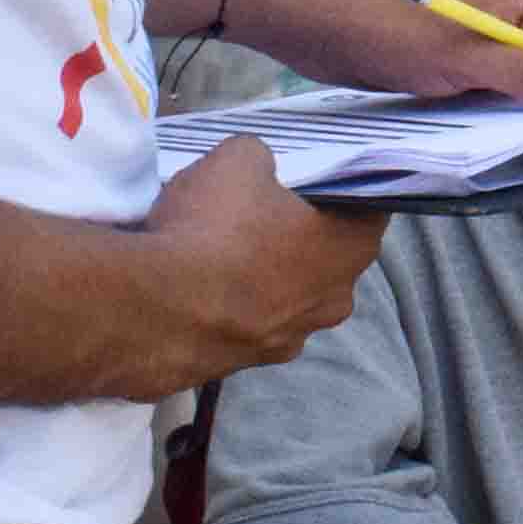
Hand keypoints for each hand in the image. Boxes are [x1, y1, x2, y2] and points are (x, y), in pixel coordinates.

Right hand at [138, 135, 384, 381]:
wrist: (152, 311)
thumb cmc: (215, 230)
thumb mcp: (239, 160)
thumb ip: (261, 159)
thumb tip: (257, 169)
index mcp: (351, 249)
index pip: (370, 211)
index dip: (344, 191)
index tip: (317, 179)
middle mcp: (332, 302)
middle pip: (327, 257)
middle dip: (300, 236)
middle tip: (260, 211)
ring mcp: (288, 341)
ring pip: (285, 295)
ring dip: (261, 276)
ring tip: (217, 250)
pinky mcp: (243, 365)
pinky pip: (244, 323)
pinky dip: (227, 306)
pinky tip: (194, 287)